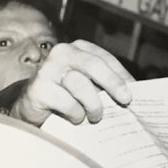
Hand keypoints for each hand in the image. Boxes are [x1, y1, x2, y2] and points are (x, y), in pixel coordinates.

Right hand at [10, 40, 134, 126]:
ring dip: (93, 104)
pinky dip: (76, 113)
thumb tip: (134, 94)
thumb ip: (108, 86)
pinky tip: (77, 118)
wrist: (33, 108)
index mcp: (79, 49)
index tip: (133, 94)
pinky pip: (65, 101)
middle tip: (125, 101)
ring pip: (79, 84)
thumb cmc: (68, 96)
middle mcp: (62, 53)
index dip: (120, 76)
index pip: (104, 58)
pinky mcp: (38, 88)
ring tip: (96, 116)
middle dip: (113, 83)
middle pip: (93, 64)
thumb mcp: (90, 87)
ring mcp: (48, 69)